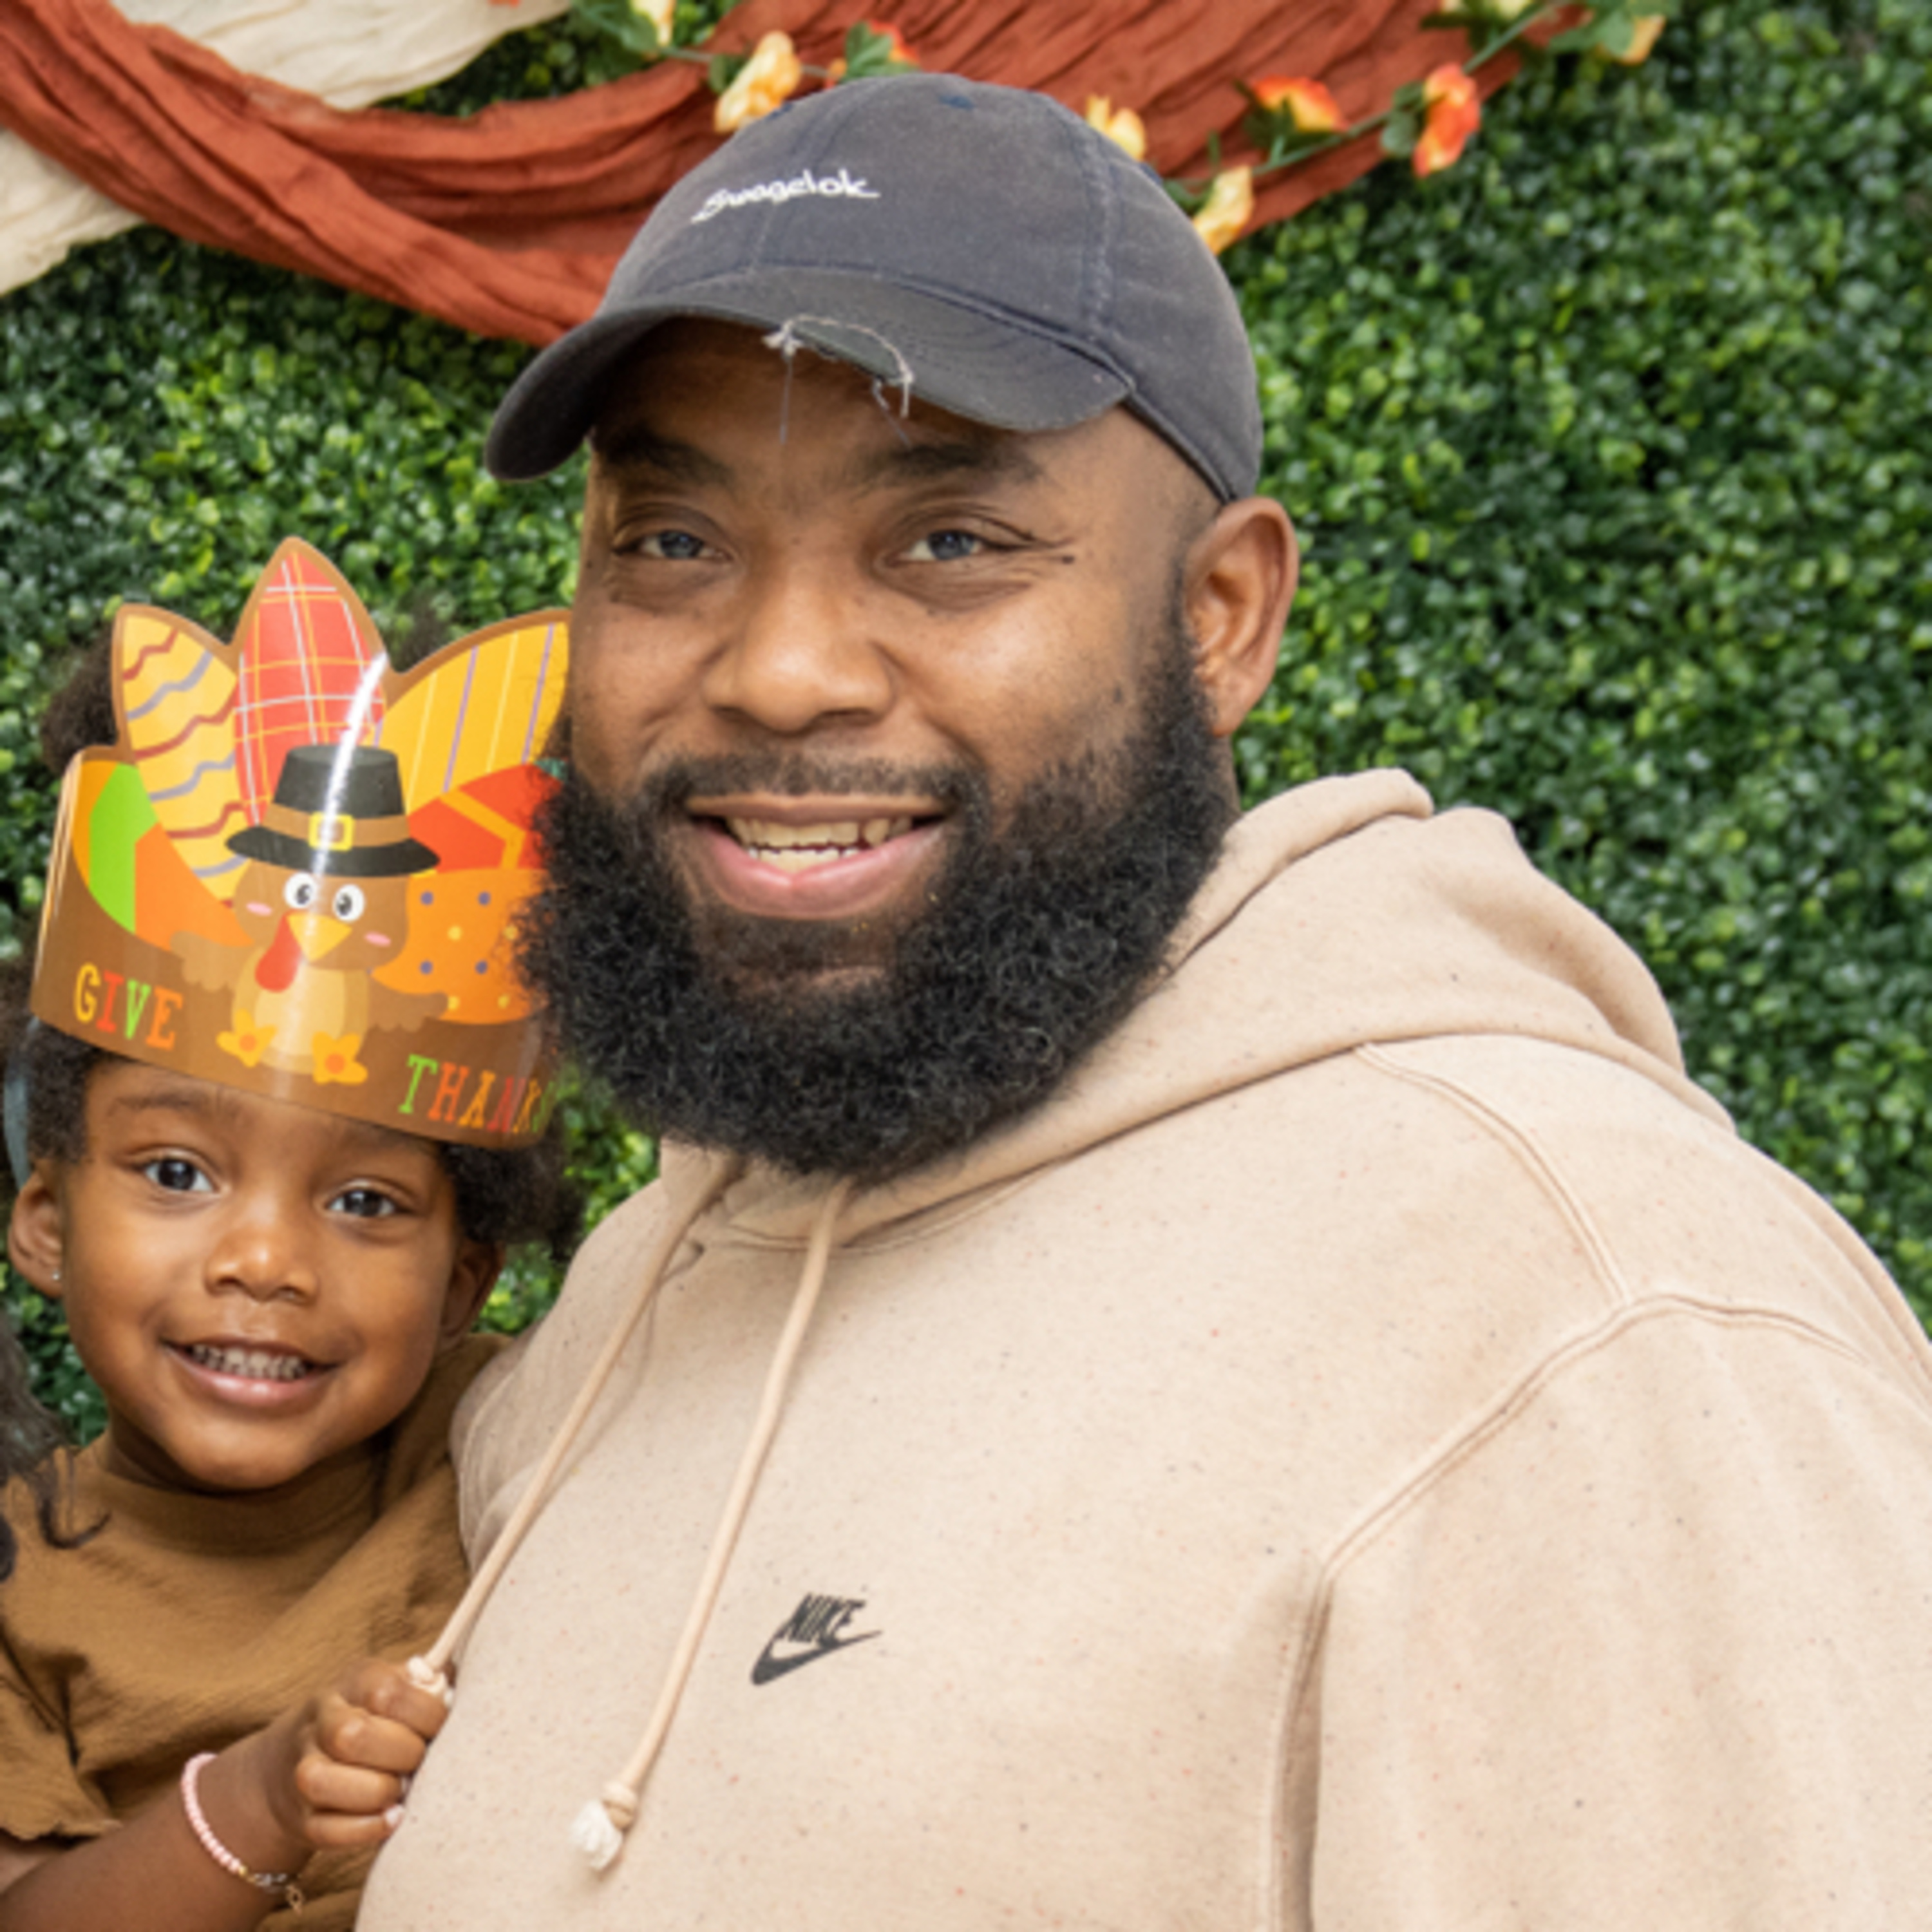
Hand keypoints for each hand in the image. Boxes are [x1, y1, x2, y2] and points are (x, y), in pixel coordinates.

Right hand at [246, 1656, 452, 1856]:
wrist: (292, 1757)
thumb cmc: (371, 1718)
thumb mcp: (394, 1687)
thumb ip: (426, 1686)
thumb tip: (452, 1692)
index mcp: (353, 1684)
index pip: (386, 1693)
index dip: (424, 1714)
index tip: (441, 1728)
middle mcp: (319, 1723)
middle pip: (350, 1736)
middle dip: (400, 1754)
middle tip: (420, 1762)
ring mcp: (301, 1771)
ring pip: (321, 1782)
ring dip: (376, 1792)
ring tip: (403, 1792)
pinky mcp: (299, 1817)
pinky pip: (323, 1829)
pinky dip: (363, 1829)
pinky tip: (392, 1819)